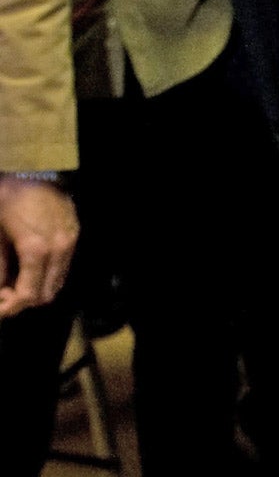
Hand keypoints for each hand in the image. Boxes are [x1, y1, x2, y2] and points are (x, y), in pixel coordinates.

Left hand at [0, 176, 76, 318]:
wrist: (31, 170)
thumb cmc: (7, 201)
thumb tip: (0, 292)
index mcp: (36, 250)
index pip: (28, 295)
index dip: (10, 307)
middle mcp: (58, 248)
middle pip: (46, 294)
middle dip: (23, 301)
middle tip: (5, 294)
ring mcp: (69, 240)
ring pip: (58, 281)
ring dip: (37, 288)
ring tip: (16, 281)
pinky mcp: (74, 233)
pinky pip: (63, 265)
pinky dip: (47, 274)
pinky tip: (31, 266)